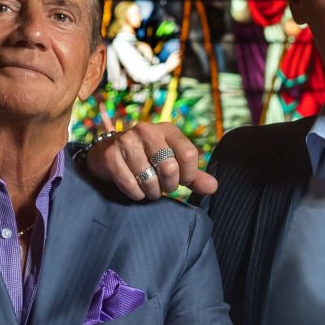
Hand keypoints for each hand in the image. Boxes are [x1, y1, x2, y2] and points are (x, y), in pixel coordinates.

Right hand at [85, 123, 215, 200]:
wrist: (110, 154)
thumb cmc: (148, 160)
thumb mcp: (173, 164)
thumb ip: (194, 176)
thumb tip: (213, 187)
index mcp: (168, 130)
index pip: (189, 154)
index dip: (188, 175)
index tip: (181, 181)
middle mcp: (148, 130)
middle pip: (169, 167)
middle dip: (168, 185)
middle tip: (163, 187)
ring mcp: (127, 140)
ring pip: (149, 179)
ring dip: (151, 192)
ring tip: (148, 188)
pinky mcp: (111, 154)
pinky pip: (130, 185)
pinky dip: (136, 194)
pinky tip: (135, 189)